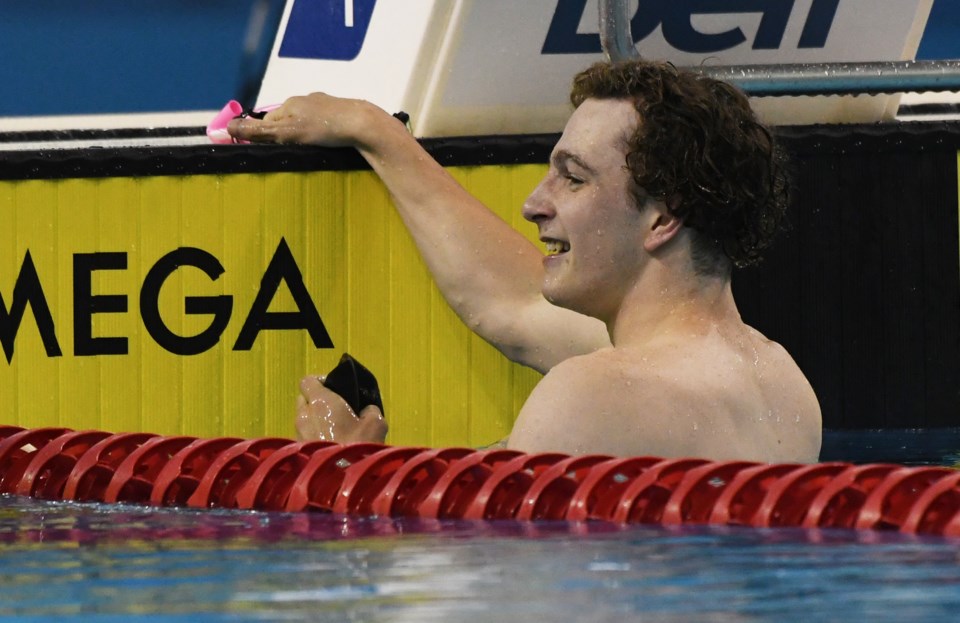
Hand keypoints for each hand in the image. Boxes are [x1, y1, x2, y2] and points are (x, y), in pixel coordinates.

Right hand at [227, 93, 379, 146]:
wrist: (363, 125)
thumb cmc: (324, 128)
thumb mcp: (287, 133)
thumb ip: (258, 132)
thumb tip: (227, 128)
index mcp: (290, 103)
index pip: (268, 122)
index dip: (264, 137)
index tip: (267, 151)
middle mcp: (306, 101)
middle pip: (287, 121)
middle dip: (285, 136)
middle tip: (291, 152)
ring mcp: (325, 105)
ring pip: (306, 122)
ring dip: (304, 136)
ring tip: (310, 150)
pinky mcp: (341, 114)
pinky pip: (324, 125)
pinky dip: (322, 134)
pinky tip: (328, 144)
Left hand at [295, 375, 387, 443]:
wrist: (341, 481)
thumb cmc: (358, 447)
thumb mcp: (376, 423)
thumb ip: (370, 409)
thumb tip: (367, 409)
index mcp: (321, 401)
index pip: (308, 380)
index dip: (321, 380)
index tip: (336, 387)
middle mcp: (304, 415)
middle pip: (304, 398)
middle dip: (317, 401)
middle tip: (337, 408)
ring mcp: (298, 434)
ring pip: (304, 419)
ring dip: (315, 421)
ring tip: (335, 430)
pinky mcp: (297, 451)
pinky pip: (303, 436)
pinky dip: (314, 437)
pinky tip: (330, 446)